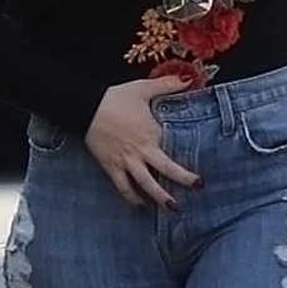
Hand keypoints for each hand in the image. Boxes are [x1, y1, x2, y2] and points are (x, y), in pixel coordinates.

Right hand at [81, 77, 197, 208]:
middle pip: (166, 171)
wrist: (85, 107)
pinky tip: (140, 205)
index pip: (175, 147)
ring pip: (146, 184)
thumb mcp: (143, 89)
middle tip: (197, 188)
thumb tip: (189, 79)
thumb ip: (167, 84)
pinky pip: (123, 187)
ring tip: (172, 208)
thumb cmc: (115, 98)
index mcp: (153, 133)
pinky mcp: (111, 167)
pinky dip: (132, 198)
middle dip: (183, 181)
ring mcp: (126, 161)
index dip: (187, 152)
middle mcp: (142, 151)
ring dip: (160, 198)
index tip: (201, 161)